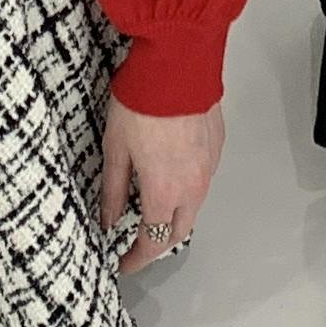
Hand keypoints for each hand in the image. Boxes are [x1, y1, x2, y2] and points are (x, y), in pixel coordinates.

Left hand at [95, 98, 223, 269]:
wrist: (176, 63)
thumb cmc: (141, 102)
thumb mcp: (115, 149)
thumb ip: (113, 191)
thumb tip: (109, 219)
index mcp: (163, 193)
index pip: (151, 242)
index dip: (136, 258)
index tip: (123, 263)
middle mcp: (192, 186)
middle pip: (178, 232)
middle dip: (157, 243)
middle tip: (137, 244)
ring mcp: (209, 166)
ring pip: (194, 206)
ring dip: (174, 215)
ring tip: (152, 209)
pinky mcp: (217, 146)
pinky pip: (203, 178)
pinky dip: (188, 187)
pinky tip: (171, 174)